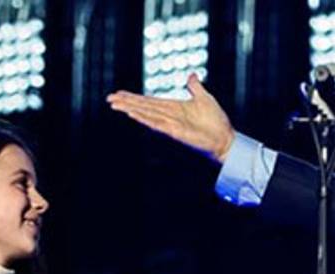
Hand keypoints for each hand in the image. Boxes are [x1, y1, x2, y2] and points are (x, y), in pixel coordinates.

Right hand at [106, 74, 236, 163]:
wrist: (225, 138)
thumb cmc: (216, 121)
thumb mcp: (204, 98)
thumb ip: (195, 88)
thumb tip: (192, 75)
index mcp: (173, 107)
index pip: (149, 101)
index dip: (134, 97)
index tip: (120, 93)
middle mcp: (169, 116)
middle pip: (143, 107)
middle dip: (126, 102)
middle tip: (109, 98)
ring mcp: (171, 124)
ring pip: (146, 114)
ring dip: (131, 109)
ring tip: (116, 105)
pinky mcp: (175, 131)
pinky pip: (157, 123)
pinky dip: (145, 118)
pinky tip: (133, 114)